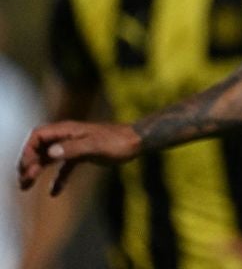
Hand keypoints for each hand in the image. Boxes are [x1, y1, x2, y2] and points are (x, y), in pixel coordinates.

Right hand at [16, 121, 141, 195]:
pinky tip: (54, 193)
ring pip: (50, 157)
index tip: (28, 167)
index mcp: (68, 130)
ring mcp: (76, 145)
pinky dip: (58, 178)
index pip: (39, 136)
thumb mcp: (94, 146)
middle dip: (29, 162)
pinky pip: (65, 167)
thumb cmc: (117, 141)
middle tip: (23, 181)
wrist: (137, 141)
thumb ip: (73, 148)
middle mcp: (68, 136)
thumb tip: (51, 153)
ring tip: (26, 186)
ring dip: (37, 170)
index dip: (29, 150)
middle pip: (41, 148)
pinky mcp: (84, 154)